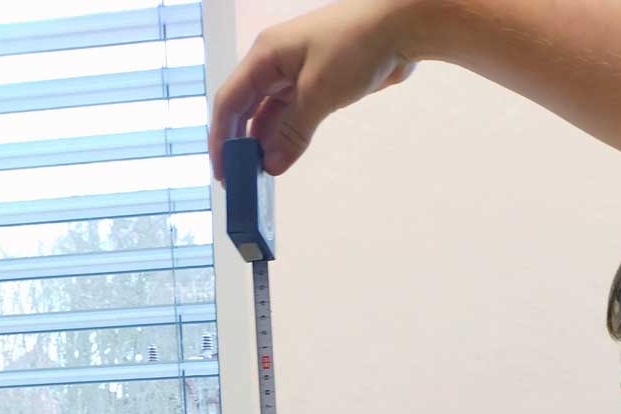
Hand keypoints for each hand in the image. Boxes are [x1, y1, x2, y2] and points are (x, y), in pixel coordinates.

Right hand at [209, 0, 417, 179]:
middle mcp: (275, 64)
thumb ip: (292, 132)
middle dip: (240, 144)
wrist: (400, 25)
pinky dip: (285, 138)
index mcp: (265, 56)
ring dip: (264, 144)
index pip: (229, 101)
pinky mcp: (315, 85)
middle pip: (245, 109)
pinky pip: (291, 116)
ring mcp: (295, 74)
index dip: (220, 138)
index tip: (221, 172)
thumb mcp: (318, 93)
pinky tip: (282, 160)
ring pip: (269, 116)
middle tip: (239, 180)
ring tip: (260, 177)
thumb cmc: (356, 46)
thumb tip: (271, 166)